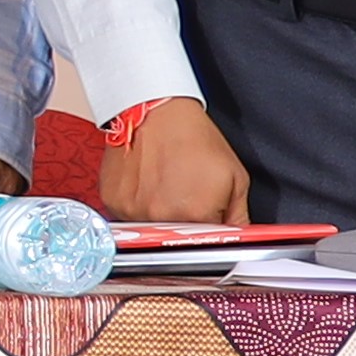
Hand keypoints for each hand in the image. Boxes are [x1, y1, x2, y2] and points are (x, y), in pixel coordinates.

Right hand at [93, 101, 249, 225]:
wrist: (157, 112)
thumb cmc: (194, 138)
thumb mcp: (234, 176)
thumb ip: (239, 215)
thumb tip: (241, 239)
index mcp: (197, 215)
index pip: (206, 244)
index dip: (209, 231)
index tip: (207, 219)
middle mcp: (162, 218)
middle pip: (176, 240)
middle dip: (185, 224)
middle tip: (186, 196)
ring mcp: (134, 212)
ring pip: (149, 230)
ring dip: (159, 217)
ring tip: (164, 187)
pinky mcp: (114, 203)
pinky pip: (127, 217)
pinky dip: (137, 206)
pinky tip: (146, 183)